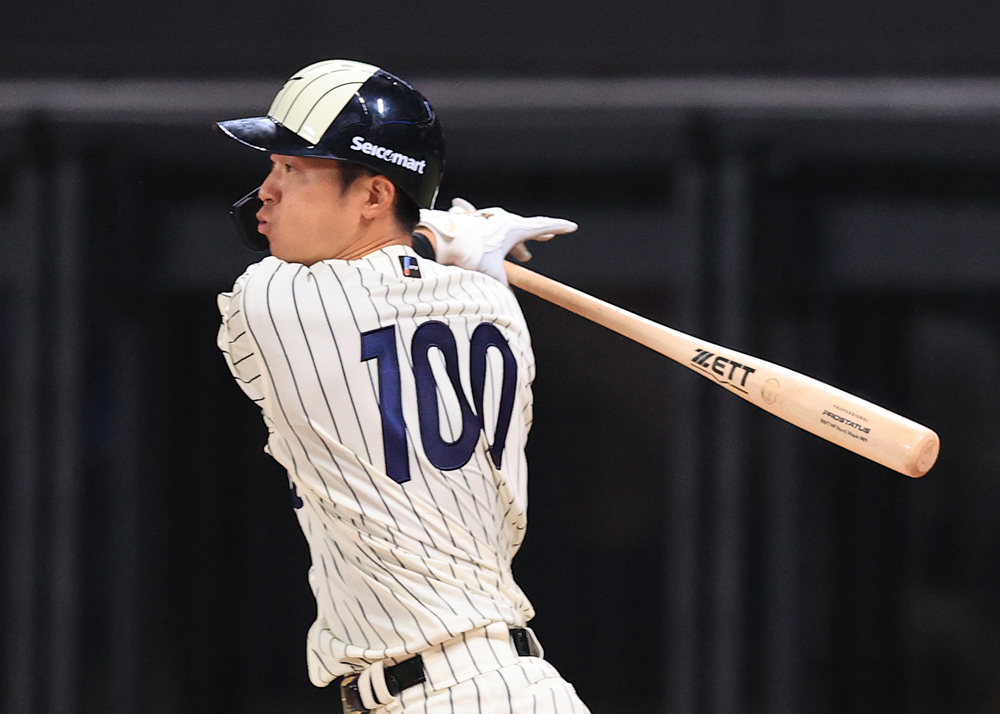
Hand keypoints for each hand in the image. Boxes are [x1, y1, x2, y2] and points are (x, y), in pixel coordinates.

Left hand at [418, 198, 577, 284]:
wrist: (441, 239)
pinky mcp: (473, 222)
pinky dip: (495, 241)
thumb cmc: (469, 253)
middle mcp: (502, 220)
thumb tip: (507, 300)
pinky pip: (489, 231)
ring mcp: (487, 218)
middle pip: (525, 228)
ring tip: (522, 257)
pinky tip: (490, 248)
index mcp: (513, 228)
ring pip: (506, 231)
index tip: (571, 227)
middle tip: (548, 239)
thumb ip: (503, 286)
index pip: (542, 227)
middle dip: (537, 237)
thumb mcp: (492, 273)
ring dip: (515, 244)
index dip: (558, 228)